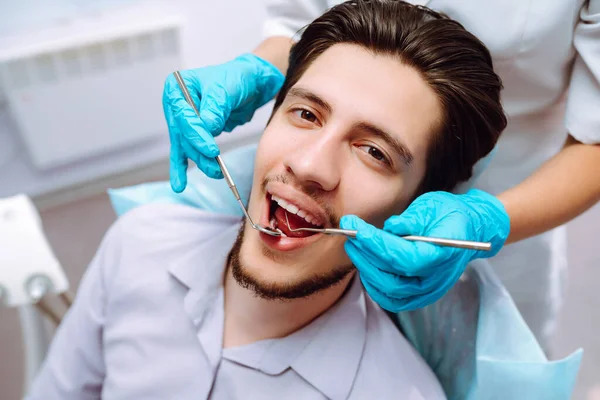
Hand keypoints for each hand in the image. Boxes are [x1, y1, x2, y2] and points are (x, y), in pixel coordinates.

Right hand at [162, 54, 283, 191]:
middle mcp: (176, 105)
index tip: (211, 149)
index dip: (196, 135)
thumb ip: (214, 107)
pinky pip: (186, 152)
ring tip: (216, 173)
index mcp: (177, 88)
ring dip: (200, 161)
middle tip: (215, 166)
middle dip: (199, 152)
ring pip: (187, 146)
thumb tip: (207, 127)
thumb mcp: (226, 89)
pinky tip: (179, 184)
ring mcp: (184, 121)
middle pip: (183, 135)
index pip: (183, 116)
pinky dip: (182, 168)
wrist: (250, 83)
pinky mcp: (194, 133)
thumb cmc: (236, 78)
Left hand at [340, 189, 509, 311]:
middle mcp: (435, 279)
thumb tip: (390, 228)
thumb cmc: (450, 214)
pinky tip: (365, 264)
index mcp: (442, 255)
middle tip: (350, 233)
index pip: (403, 257)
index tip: (355, 227)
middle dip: (365, 255)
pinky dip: (374, 284)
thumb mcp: (433, 206)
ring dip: (366, 268)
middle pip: (392, 278)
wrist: (470, 228)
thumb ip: (412, 219)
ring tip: (355, 245)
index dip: (376, 243)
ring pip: (389, 291)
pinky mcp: (420, 295)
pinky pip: (392, 299)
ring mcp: (428, 291)